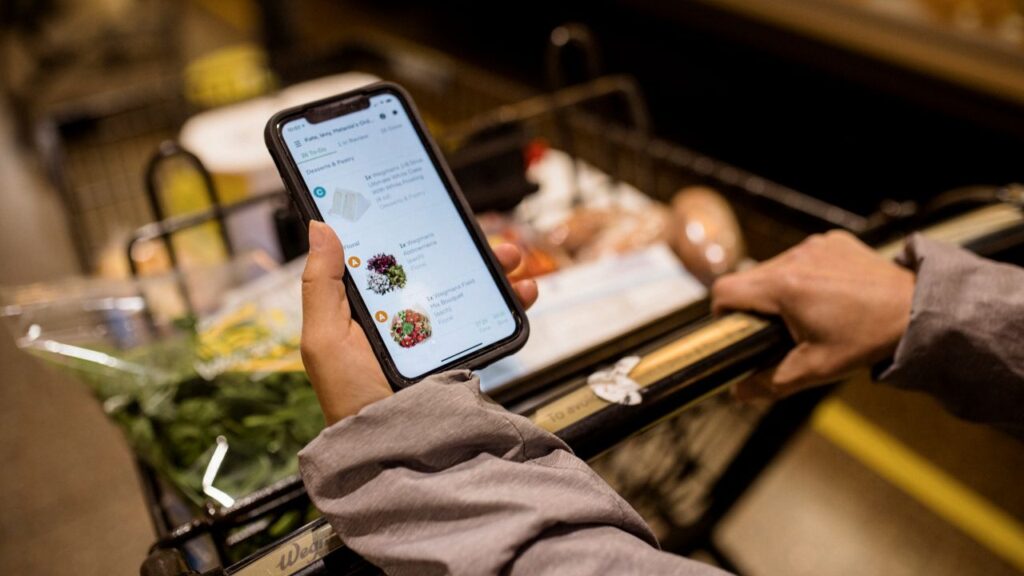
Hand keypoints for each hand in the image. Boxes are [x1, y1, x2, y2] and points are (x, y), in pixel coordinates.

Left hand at [301, 221, 538, 424]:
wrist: (396, 448)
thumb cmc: (351, 399)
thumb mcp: (324, 339)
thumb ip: (320, 284)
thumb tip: (320, 226)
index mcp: (364, 307)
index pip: (386, 255)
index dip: (403, 227)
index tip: (419, 203)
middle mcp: (401, 315)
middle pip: (433, 264)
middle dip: (459, 242)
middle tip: (478, 229)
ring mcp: (434, 332)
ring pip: (466, 284)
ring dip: (494, 265)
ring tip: (512, 257)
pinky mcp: (462, 348)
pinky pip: (489, 316)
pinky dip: (512, 299)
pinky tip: (523, 291)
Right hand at [711, 230, 914, 399]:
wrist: (919, 310)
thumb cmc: (868, 339)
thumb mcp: (815, 369)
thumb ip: (769, 382)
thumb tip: (738, 392)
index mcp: (783, 286)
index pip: (725, 290)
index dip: (721, 312)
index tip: (733, 328)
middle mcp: (795, 258)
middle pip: (749, 278)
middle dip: (754, 304)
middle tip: (774, 330)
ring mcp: (815, 246)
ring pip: (775, 266)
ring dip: (779, 288)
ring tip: (805, 313)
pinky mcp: (833, 241)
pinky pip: (803, 256)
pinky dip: (805, 274)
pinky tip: (826, 295)